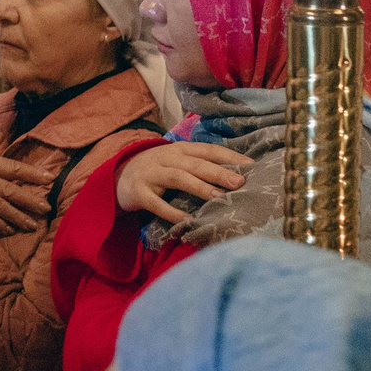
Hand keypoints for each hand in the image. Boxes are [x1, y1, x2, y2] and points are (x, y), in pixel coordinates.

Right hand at [0, 153, 52, 235]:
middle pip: (12, 191)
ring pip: (2, 208)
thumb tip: (14, 173)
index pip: (14, 167)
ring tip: (31, 225)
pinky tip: (9, 230)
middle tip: (45, 208)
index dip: (33, 173)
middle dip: (31, 201)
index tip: (50, 178)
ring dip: (18, 217)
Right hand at [116, 141, 250, 220]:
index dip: (230, 157)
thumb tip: (237, 175)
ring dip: (200, 187)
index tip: (252, 166)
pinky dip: (172, 212)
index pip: (209, 150)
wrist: (117, 176)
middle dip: (219, 173)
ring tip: (220, 197)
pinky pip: (157, 203)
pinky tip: (188, 220)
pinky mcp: (139, 193)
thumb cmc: (158, 170)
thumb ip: (201, 165)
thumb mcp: (177, 161)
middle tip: (239, 182)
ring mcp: (151, 174)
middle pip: (196, 164)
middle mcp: (166, 158)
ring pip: (178, 178)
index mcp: (180, 149)